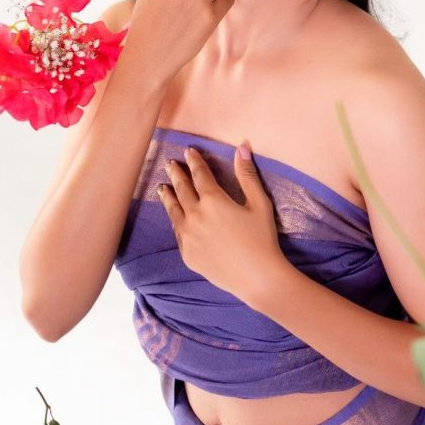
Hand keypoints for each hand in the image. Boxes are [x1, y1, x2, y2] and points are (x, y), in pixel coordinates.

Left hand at [156, 141, 286, 302]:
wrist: (256, 277)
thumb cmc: (262, 238)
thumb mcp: (259, 203)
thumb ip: (247, 175)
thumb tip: (241, 147)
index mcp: (213, 200)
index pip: (199, 175)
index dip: (194, 162)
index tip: (188, 151)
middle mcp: (195, 215)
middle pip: (182, 190)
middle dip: (177, 175)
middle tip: (170, 164)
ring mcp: (188, 236)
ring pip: (174, 211)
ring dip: (168, 197)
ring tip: (162, 188)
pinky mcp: (187, 254)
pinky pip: (177, 233)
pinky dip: (175, 220)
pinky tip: (175, 218)